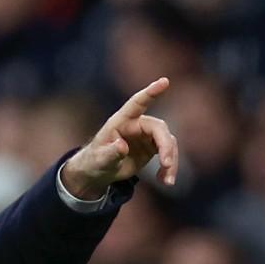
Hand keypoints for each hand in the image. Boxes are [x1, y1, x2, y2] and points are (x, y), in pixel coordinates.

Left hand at [61, 77, 178, 199]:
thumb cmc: (94, 161)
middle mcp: (137, 125)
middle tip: (166, 164)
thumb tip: (122, 146)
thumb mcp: (98, 159)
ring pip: (168, 143)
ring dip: (171, 161)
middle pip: (159, 129)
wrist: (98, 171)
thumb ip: (110, 153)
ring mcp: (147, 136)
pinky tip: (165, 180)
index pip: (137, 103)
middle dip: (166, 146)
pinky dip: (169, 168)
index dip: (150, 92)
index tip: (165, 81)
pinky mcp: (153, 147)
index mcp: (121, 121)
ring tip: (167, 181)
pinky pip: (168, 154)